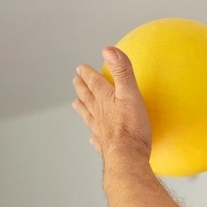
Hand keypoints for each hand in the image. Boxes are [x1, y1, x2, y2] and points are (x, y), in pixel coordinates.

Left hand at [72, 46, 151, 161]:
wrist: (127, 156)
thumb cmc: (131, 126)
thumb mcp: (130, 93)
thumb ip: (122, 71)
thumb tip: (108, 49)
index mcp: (105, 99)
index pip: (94, 82)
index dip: (87, 73)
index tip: (80, 67)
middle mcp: (99, 114)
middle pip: (88, 97)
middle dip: (82, 88)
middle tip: (75, 81)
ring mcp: (101, 131)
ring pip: (88, 116)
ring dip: (82, 108)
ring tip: (76, 104)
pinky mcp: (107, 146)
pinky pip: (97, 139)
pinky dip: (93, 136)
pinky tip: (91, 137)